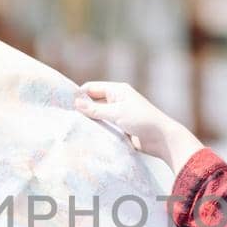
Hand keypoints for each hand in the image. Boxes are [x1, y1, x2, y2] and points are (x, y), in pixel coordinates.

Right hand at [73, 81, 202, 171]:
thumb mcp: (117, 113)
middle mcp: (117, 100)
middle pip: (94, 101)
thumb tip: (76, 103)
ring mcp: (118, 114)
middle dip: (82, 108)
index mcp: (117, 90)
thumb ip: (96, 109)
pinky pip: (104, 126)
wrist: (161, 139)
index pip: (92, 88)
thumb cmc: (142, 120)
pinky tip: (86, 134)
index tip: (65, 104)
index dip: (79, 95)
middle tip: (66, 117)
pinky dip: (97, 129)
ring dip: (89, 120)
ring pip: (98, 115)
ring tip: (73, 127)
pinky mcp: (120, 127)